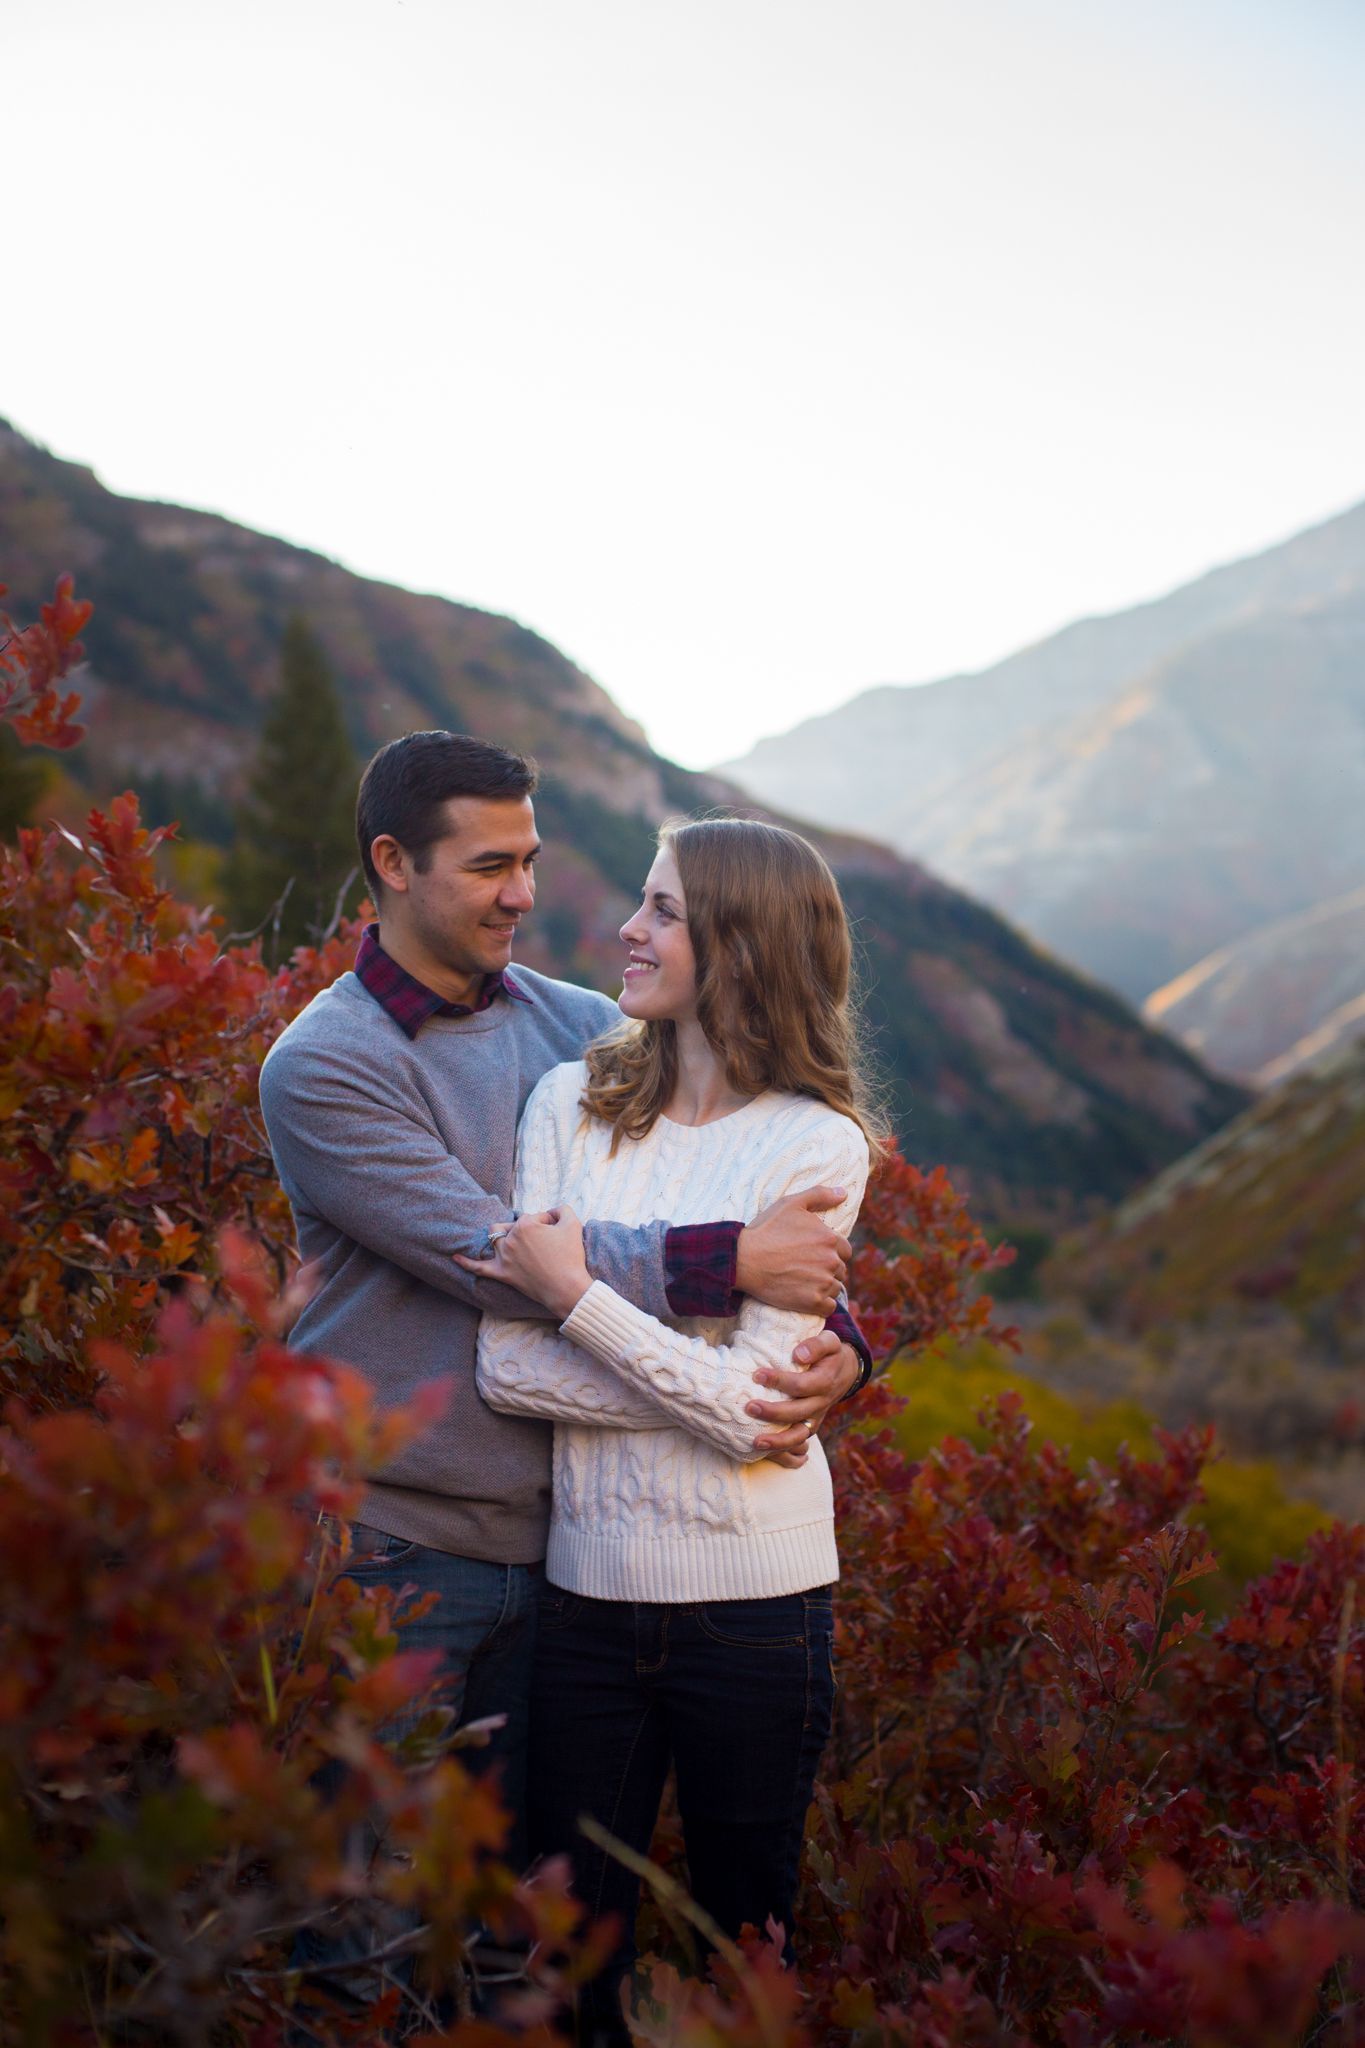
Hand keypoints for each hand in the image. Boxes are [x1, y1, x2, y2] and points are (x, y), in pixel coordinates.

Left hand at [454, 1206, 591, 1319]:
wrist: (567, 1288)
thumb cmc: (571, 1256)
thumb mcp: (573, 1224)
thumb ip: (561, 1209)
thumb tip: (552, 1211)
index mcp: (526, 1225)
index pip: (536, 1216)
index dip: (550, 1224)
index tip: (560, 1236)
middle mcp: (511, 1239)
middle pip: (515, 1225)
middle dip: (528, 1228)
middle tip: (544, 1241)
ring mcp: (504, 1257)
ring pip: (495, 1238)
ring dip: (502, 1235)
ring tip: (513, 1239)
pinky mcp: (502, 1274)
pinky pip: (479, 1268)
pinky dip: (466, 1262)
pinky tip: (455, 1257)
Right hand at [734, 1186, 849, 1314]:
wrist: (743, 1259)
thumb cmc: (766, 1230)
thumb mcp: (791, 1204)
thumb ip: (820, 1195)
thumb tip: (844, 1193)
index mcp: (829, 1238)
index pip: (844, 1250)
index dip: (831, 1252)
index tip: (813, 1254)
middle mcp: (831, 1261)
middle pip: (840, 1269)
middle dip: (827, 1269)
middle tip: (805, 1268)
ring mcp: (823, 1283)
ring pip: (835, 1288)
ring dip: (824, 1286)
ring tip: (803, 1282)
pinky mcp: (813, 1302)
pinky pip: (829, 1307)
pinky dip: (821, 1304)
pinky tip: (806, 1297)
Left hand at [748, 1331, 858, 1467]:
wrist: (845, 1372)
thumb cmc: (830, 1353)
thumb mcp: (830, 1341)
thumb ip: (817, 1345)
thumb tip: (798, 1355)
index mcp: (825, 1381)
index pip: (801, 1385)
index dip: (779, 1381)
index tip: (757, 1375)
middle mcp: (821, 1402)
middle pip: (797, 1412)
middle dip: (772, 1412)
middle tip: (749, 1407)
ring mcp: (816, 1417)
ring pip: (799, 1436)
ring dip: (778, 1441)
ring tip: (756, 1442)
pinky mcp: (810, 1425)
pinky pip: (798, 1442)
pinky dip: (784, 1450)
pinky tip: (764, 1451)